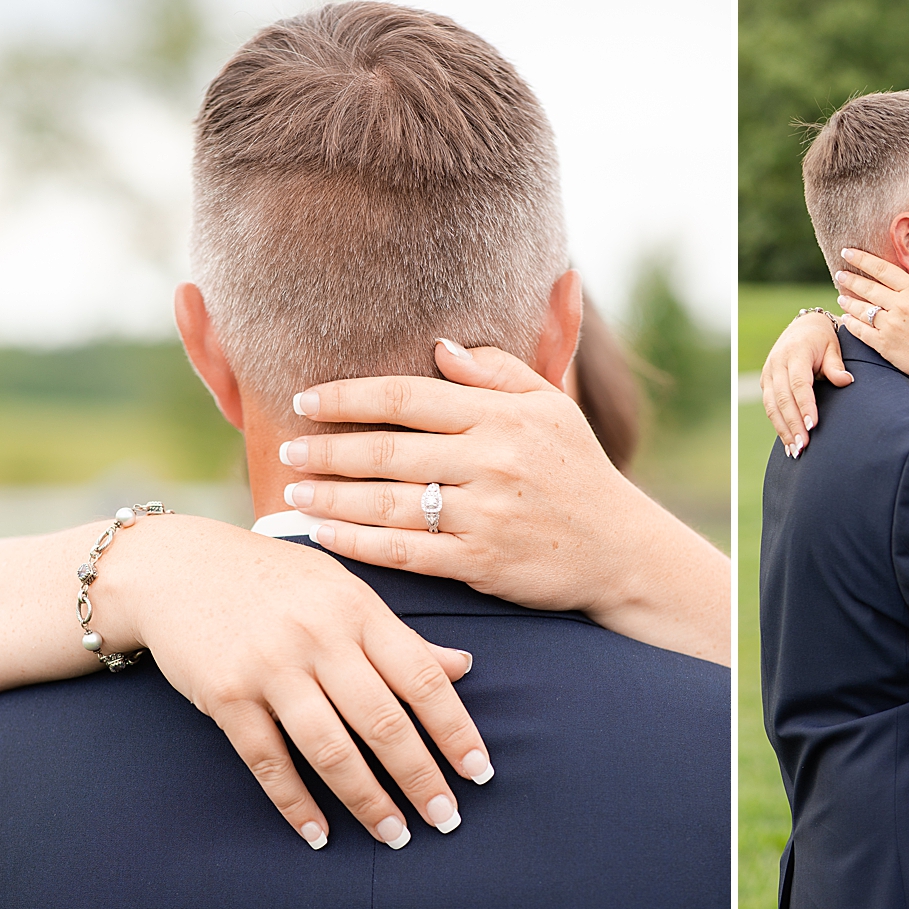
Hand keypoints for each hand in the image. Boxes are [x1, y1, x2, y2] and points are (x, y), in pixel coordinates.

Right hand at [101, 516, 489, 849]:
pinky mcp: (226, 694)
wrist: (179, 565)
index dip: (455, 729)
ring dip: (366, 799)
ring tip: (393, 834)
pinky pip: (267, 760)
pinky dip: (295, 803)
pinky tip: (319, 834)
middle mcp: (320, 637)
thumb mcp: (345, 592)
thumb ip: (402, 637)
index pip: (422, 678)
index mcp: (360, 610)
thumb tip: (464, 668)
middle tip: (446, 819)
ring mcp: (271, 667)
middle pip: (382, 720)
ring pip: (330, 747)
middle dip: (420, 776)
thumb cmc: (277, 581)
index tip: (479, 771)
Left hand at [282, 342, 729, 663]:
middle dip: (327, 450)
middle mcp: (493, 460)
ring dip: (331, 500)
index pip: (408, 397)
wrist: (621, 548)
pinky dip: (358, 544)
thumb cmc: (579, 471)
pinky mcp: (483, 561)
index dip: (349, 396)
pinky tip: (326, 536)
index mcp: (504, 416)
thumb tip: (439, 346)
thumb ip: (498, 372)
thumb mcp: (553, 407)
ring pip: (388, 503)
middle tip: (288, 450)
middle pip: (387, 450)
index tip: (307, 400)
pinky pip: (406, 552)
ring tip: (294, 494)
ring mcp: (487, 513)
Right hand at [760, 309, 850, 457]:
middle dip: (792, 424)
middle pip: (782, 398)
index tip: (813, 426)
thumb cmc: (823, 340)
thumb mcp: (833, 347)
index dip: (805, 405)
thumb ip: (836, 366)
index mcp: (795, 352)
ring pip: (771, 406)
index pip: (799, 383)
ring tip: (795, 451)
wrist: (803, 327)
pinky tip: (788, 443)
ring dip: (783, 430)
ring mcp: (768, 373)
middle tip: (804, 446)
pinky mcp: (765, 382)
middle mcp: (777, 363)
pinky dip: (778, 425)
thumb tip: (847, 381)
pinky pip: (769, 407)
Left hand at [834, 244, 908, 388]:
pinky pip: (861, 331)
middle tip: (839, 274)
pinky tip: (846, 318)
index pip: (882, 269)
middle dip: (850, 279)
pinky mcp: (884, 346)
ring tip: (841, 296)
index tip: (848, 252)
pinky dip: (851, 323)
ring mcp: (891, 326)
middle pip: (868, 287)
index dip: (862, 259)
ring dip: (848, 301)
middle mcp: (901, 306)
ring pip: (861, 309)